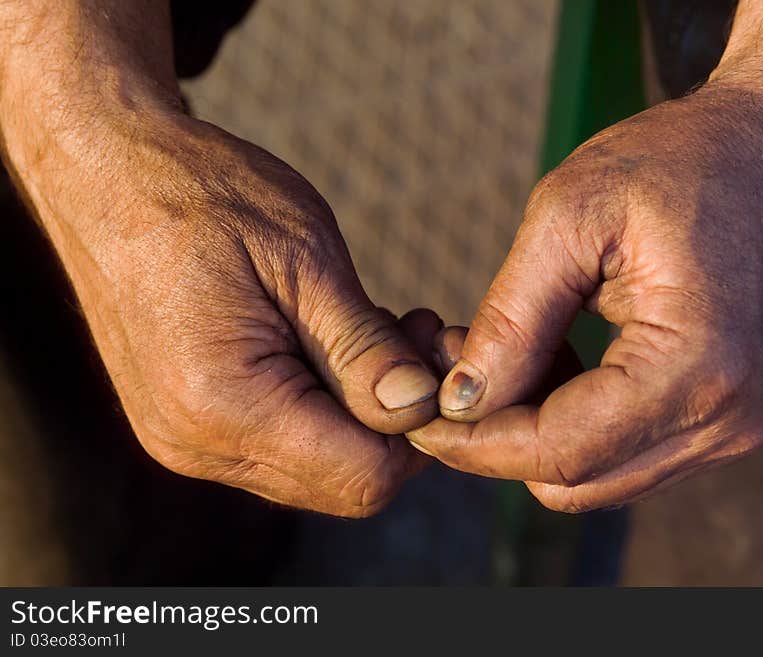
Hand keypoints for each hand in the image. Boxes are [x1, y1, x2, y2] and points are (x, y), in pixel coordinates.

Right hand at [18, 112, 441, 516]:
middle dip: (394, 421)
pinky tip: (328, 343)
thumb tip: (421, 408)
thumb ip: (364, 350)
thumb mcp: (305, 261)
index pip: (363, 476)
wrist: (106, 173)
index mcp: (225, 404)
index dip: (418, 430)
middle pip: (342, 483)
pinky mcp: (184, 424)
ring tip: (372, 328)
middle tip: (413, 336)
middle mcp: (197, 443)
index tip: (432, 358)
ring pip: (315, 469)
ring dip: (360, 412)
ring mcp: (184, 440)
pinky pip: (279, 446)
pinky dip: (321, 407)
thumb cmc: (205, 197)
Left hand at [408, 82, 762, 510]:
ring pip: (598, 476)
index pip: (558, 451)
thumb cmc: (678, 161)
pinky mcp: (728, 416)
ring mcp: (736, 426)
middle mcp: (728, 418)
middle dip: (497, 439)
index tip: (416, 415)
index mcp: (696, 368)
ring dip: (535, 432)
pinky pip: (627, 451)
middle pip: (575, 481)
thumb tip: (459, 402)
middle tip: (455, 366)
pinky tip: (555, 357)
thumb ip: (511, 320)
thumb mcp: (570, 216)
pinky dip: (575, 422)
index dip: (473, 443)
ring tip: (507, 351)